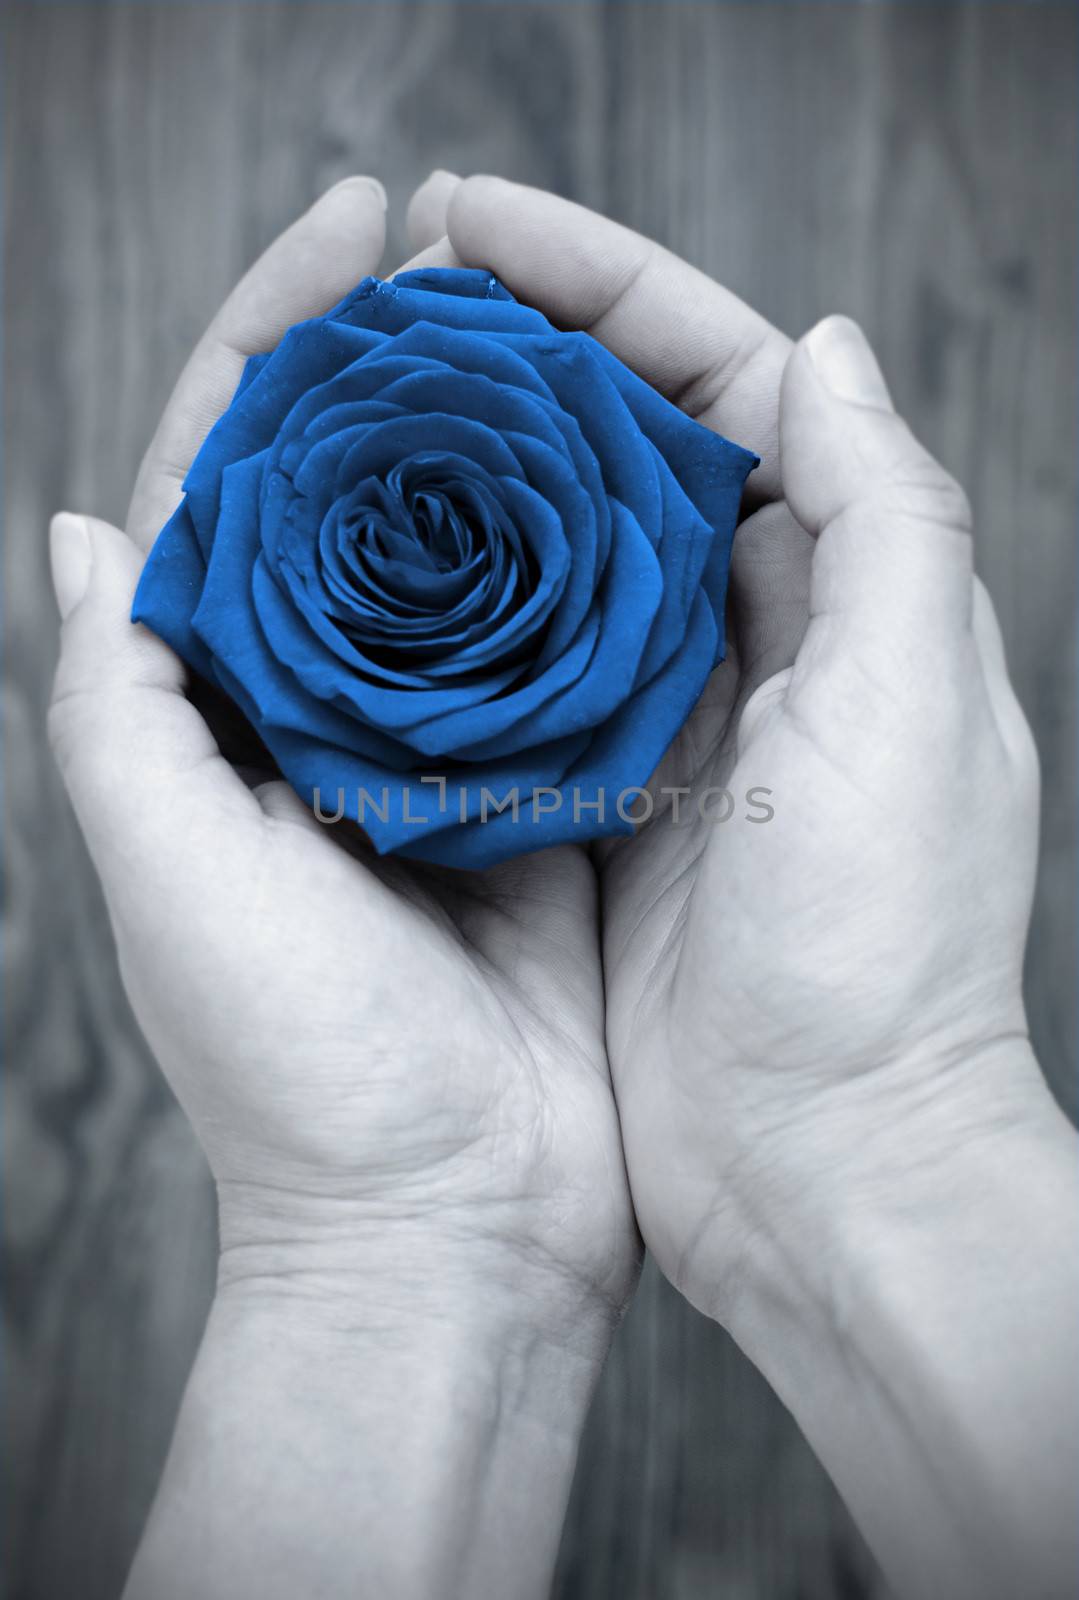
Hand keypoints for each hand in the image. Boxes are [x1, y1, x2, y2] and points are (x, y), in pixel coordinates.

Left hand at [48, 177, 637, 1599]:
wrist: (447, 1222)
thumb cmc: (293, 1066)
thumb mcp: (165, 867)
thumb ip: (118, 703)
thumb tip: (88, 527)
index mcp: (213, 716)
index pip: (230, 486)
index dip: (280, 343)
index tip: (357, 231)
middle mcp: (318, 722)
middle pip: (355, 500)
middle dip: (402, 369)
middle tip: (476, 262)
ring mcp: (436, 756)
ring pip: (469, 565)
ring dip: (505, 453)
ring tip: (561, 347)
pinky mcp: (539, 801)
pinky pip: (564, 660)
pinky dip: (589, 576)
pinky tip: (628, 496)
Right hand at [404, 172, 810, 1293]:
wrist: (820, 1169)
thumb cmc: (884, 961)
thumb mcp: (907, 714)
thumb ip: (889, 518)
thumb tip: (822, 346)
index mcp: (850, 590)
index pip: (731, 380)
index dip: (609, 285)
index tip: (480, 224)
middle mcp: (767, 639)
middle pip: (637, 444)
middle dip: (528, 347)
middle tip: (401, 289)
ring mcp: (677, 720)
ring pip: (566, 544)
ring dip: (481, 463)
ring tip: (370, 396)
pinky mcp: (605, 803)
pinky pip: (522, 666)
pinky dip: (460, 604)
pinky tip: (378, 565)